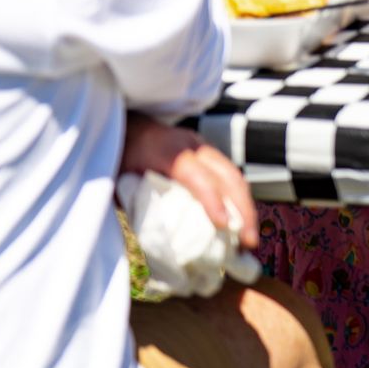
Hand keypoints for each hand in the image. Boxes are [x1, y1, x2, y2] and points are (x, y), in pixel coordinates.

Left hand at [120, 114, 258, 248]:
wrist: (125, 126)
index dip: (212, 201)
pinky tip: (240, 221)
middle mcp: (192, 146)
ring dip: (245, 206)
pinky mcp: (207, 154)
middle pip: (228, 175)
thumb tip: (161, 240)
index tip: (224, 226)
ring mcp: (203, 147)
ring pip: (234, 174)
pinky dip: (237, 199)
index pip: (197, 176)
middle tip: (249, 241)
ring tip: (249, 237)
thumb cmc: (119, 156)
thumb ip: (141, 206)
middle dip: (243, 209)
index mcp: (167, 152)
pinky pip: (229, 175)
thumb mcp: (121, 182)